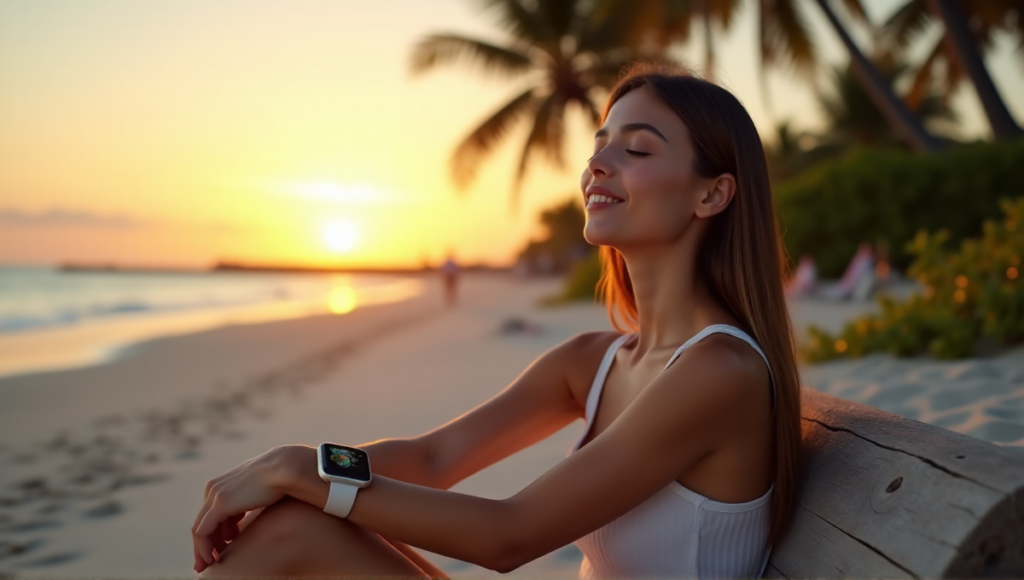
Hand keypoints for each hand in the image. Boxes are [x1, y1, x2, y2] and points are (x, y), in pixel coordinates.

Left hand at [191, 444, 317, 572]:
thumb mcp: (257, 493)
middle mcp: (213, 489)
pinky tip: (213, 559)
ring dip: (203, 549)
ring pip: (200, 529)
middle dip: (204, 544)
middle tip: (207, 563)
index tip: (220, 549)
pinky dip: (204, 548)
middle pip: (202, 522)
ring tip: (213, 563)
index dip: (212, 534)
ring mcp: (215, 496)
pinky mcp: (220, 505)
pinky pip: (203, 532)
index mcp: (222, 485)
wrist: (286, 469)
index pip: (209, 514)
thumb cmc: (279, 480)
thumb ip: (247, 503)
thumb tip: (245, 519)